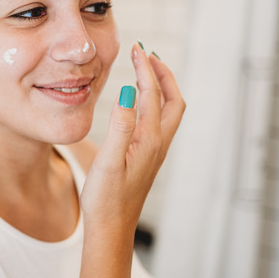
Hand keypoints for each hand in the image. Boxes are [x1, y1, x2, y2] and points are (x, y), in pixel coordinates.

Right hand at [80, 42, 185, 228]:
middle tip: (147, 55)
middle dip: (163, 74)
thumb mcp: (108, 161)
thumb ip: (121, 126)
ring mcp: (154, 152)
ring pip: (168, 112)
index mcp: (149, 140)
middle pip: (172, 100)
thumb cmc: (106, 199)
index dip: (145, 69)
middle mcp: (157, 144)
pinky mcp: (147, 158)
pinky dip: (153, 103)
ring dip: (161, 87)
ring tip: (145, 71)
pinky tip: (138, 103)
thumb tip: (131, 93)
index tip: (136, 49)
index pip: (151, 95)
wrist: (111, 228)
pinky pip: (158, 122)